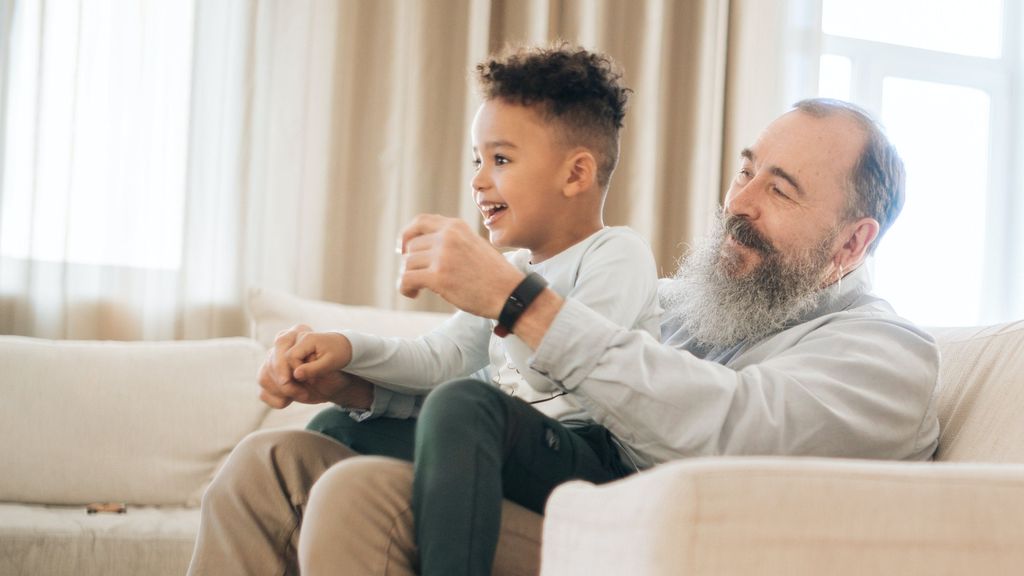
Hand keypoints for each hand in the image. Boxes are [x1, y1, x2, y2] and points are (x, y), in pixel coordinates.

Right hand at [258, 325, 371, 409]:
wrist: (333, 377)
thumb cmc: (334, 365)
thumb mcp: (331, 364)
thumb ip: (315, 367)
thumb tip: (297, 374)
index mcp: (297, 333)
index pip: (285, 350)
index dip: (291, 368)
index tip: (304, 380)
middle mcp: (282, 343)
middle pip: (271, 364)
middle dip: (285, 384)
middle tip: (303, 394)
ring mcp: (272, 359)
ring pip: (264, 377)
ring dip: (281, 392)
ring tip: (303, 396)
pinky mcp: (269, 375)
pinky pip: (263, 390)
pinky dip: (274, 399)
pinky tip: (289, 401)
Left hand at [397, 214, 523, 317]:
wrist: (510, 294)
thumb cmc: (494, 276)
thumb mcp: (474, 245)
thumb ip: (452, 241)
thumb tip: (423, 249)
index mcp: (456, 227)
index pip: (420, 222)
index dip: (407, 235)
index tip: (402, 249)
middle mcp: (448, 236)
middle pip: (412, 246)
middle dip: (411, 263)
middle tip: (417, 278)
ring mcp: (443, 256)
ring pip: (407, 264)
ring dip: (408, 277)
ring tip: (417, 289)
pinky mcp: (438, 277)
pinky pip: (407, 279)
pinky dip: (404, 288)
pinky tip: (413, 294)